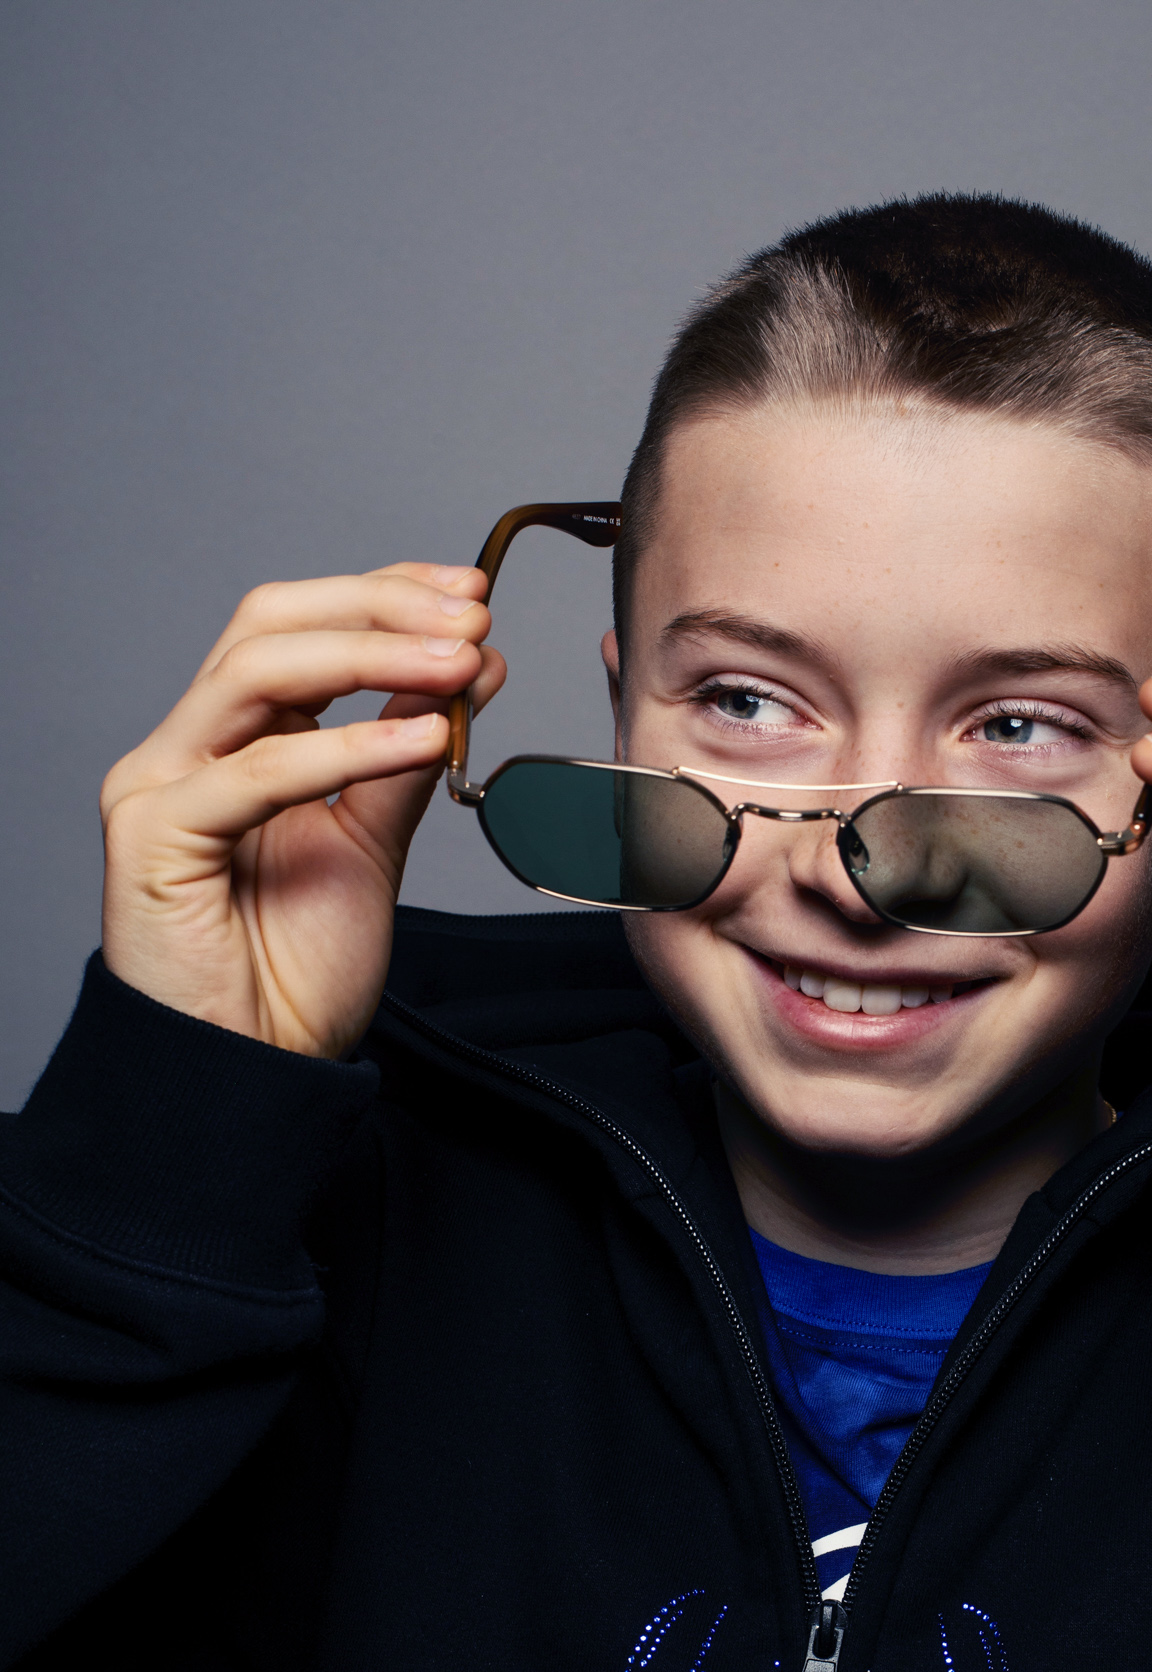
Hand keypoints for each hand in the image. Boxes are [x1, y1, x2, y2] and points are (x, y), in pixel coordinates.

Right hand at [100, 563, 505, 1056]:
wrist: (256, 1068)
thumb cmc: (295, 970)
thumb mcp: (373, 844)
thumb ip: (407, 758)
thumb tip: (470, 669)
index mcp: (234, 740)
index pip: (297, 626)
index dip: (381, 596)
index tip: (468, 594)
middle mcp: (186, 748)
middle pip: (268, 625)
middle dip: (378, 609)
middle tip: (469, 616)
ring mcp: (159, 785)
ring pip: (254, 674)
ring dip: (370, 656)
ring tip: (459, 664)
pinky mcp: (153, 837)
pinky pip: (256, 772)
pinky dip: (346, 747)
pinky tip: (422, 739)